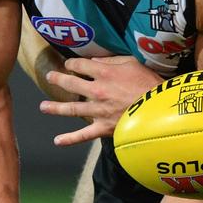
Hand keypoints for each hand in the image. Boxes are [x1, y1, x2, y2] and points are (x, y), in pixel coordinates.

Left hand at [40, 55, 161, 145]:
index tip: (70, 64)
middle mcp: (97, 91)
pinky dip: (70, 139)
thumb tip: (94, 62)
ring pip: (72, 109)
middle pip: (71, 84)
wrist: (160, 109)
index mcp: (105, 73)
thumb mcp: (133, 63)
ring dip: (56, 108)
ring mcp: (98, 111)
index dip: (73, 63)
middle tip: (49, 77)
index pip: (81, 65)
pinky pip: (84, 135)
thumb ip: (112, 61)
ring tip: (43, 107)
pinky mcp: (103, 128)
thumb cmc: (150, 83)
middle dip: (58, 79)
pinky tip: (57, 141)